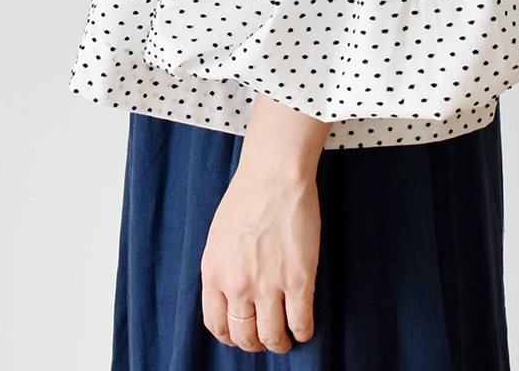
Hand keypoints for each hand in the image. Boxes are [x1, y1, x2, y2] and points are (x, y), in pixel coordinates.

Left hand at [200, 93, 331, 352]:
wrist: (274, 175)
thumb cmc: (248, 195)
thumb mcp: (219, 236)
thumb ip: (222, 268)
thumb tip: (230, 293)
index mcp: (214, 274)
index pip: (216, 324)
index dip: (231, 335)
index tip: (241, 333)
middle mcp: (237, 286)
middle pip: (244, 336)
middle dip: (255, 343)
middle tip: (265, 337)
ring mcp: (269, 286)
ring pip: (272, 337)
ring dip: (279, 342)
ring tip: (286, 337)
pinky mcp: (298, 280)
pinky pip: (301, 323)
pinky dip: (303, 332)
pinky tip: (304, 327)